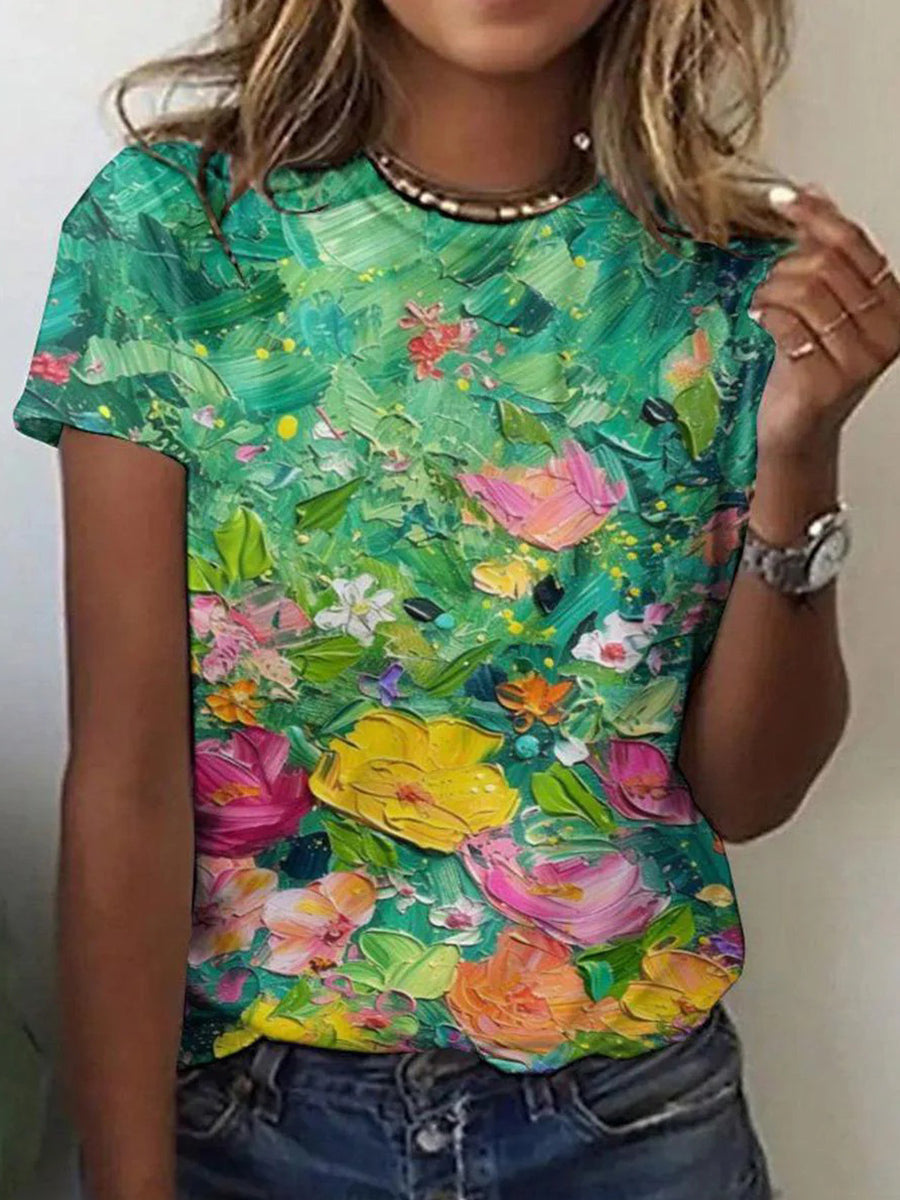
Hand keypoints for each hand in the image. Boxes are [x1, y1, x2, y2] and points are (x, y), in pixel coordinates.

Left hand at [749, 184, 899, 462]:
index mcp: (893, 305)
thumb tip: (815, 193)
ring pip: (806, 291)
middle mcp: (886, 331)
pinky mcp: (826, 380)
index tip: (782, 199)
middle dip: (786, 266)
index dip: (815, 216)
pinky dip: (766, 313)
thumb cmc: (809, 368)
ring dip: (772, 290)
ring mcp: (859, 359)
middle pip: (827, 266)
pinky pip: (787, 324)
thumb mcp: (823, 305)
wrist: (797, 430)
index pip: (854, 244)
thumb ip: (824, 253)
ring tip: (763, 303)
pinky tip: (760, 318)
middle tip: (770, 284)